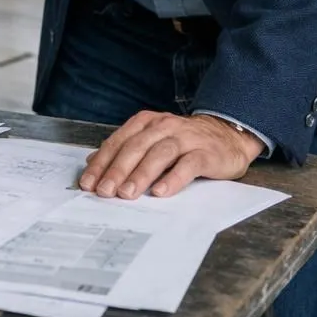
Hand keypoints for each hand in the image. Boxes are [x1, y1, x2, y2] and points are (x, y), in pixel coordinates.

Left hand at [78, 112, 264, 199]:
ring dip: (141, 174)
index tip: (88, 183)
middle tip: (104, 191)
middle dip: (117, 170)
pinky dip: (173, 178)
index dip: (102, 163)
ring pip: (160, 154)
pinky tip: (161, 192)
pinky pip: (188, 165)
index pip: (119, 142)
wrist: (227, 134)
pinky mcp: (206, 153)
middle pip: (136, 147)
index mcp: (146, 123)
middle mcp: (164, 127)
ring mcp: (186, 138)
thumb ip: (124, 149)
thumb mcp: (152, 140)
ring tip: (127, 193)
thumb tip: (92, 163)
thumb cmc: (184, 142)